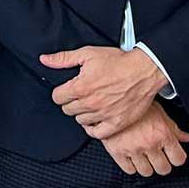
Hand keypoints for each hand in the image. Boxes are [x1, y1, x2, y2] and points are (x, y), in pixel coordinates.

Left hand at [42, 46, 166, 137]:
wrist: (144, 70)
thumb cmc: (118, 61)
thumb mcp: (87, 54)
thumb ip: (63, 59)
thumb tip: (44, 60)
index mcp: (80, 87)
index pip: (57, 97)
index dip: (60, 92)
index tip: (67, 90)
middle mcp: (91, 103)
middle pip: (68, 110)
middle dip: (71, 102)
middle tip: (80, 95)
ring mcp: (104, 114)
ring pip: (81, 121)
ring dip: (82, 113)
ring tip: (90, 105)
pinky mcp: (117, 123)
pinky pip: (98, 134)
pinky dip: (94, 128)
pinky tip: (95, 120)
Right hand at [100, 102, 188, 176]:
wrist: (109, 95)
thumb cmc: (134, 101)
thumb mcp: (159, 111)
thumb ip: (173, 128)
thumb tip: (185, 137)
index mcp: (162, 133)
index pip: (178, 159)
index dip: (176, 157)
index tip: (171, 154)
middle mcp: (149, 143)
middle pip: (163, 169)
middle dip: (161, 163)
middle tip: (157, 156)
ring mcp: (132, 148)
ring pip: (146, 172)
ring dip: (146, 165)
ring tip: (143, 155)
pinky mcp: (116, 151)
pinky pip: (129, 170)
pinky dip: (131, 166)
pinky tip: (131, 156)